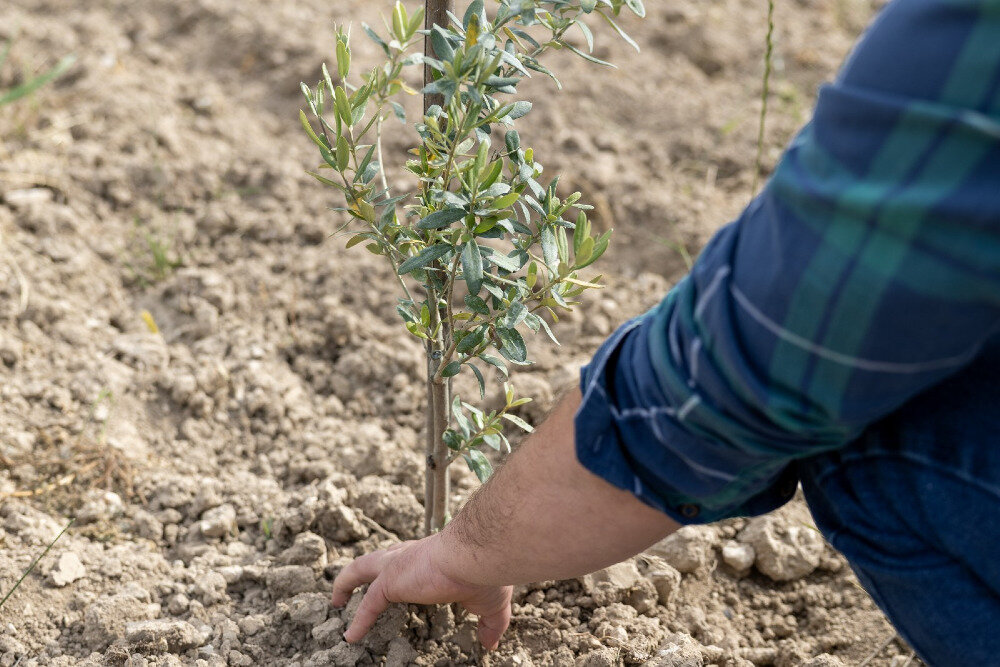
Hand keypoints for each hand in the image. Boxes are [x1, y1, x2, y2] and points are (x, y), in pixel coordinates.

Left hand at [330, 535, 512, 649]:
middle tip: (353, 586)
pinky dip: (358, 621)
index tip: (399, 584)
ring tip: (336, 600)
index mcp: (430, 557)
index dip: (401, 571)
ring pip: (361, 570)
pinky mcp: (389, 581)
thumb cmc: (484, 572)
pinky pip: (368, 604)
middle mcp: (408, 556)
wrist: (475, 556)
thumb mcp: (491, 603)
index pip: (407, 561)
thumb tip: (491, 644)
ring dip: (346, 583)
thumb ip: (489, 624)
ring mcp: (396, 567)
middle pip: (377, 560)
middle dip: (364, 571)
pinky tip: (351, 637)